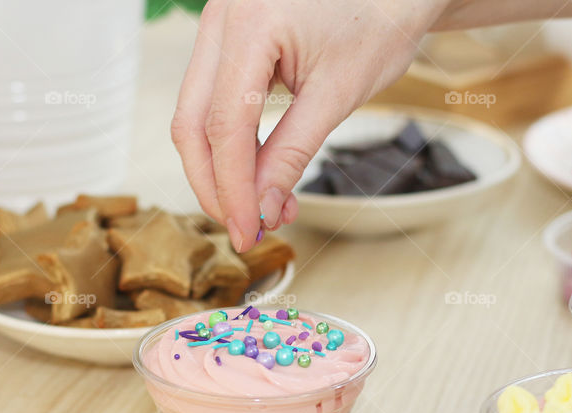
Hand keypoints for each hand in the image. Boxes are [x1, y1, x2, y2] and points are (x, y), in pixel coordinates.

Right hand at [171, 0, 446, 250]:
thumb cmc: (379, 21)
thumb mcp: (338, 94)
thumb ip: (293, 153)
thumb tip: (264, 209)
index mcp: (250, 23)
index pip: (224, 126)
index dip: (233, 189)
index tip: (249, 232)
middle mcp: (221, 18)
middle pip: (192, 122)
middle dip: (215, 186)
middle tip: (247, 229)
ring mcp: (219, 26)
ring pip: (195, 115)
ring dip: (223, 170)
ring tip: (266, 206)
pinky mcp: (227, 40)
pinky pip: (213, 101)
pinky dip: (233, 144)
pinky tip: (261, 174)